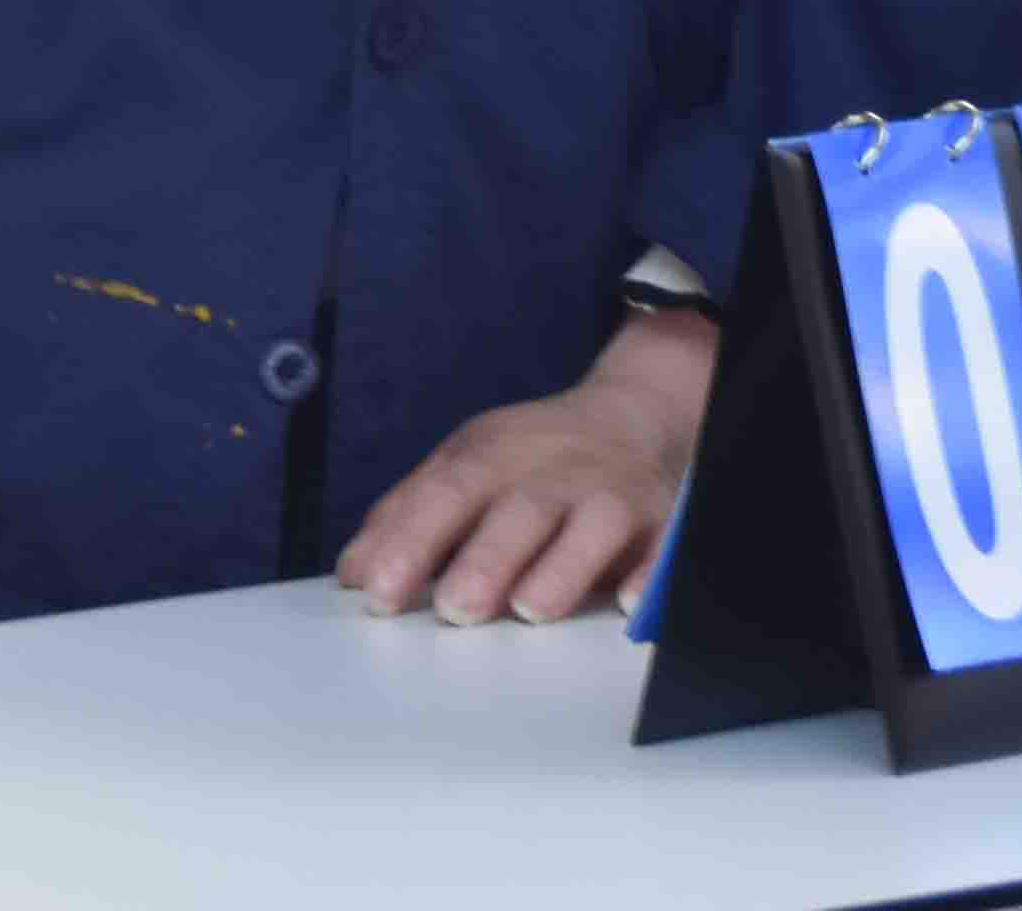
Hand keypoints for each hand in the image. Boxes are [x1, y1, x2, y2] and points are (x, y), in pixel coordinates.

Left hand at [336, 310, 716, 624]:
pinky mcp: (664, 521)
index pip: (449, 493)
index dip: (412, 541)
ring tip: (530, 608)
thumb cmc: (536, 456)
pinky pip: (666, 546)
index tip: (379, 593)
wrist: (638, 413)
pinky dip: (652, 574)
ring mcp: (613, 495)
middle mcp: (555, 472)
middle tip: (455, 609)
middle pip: (521, 510)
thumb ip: (409, 515)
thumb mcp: (468, 464)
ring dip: (562, 566)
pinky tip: (629, 602)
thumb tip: (355, 573)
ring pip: (593, 525)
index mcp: (496, 457)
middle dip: (488, 558)